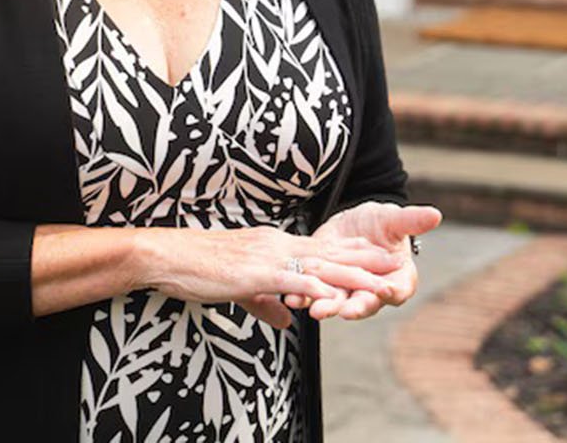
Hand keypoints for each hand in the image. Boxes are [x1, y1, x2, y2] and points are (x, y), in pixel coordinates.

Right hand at [133, 225, 404, 330]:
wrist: (170, 256)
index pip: (321, 247)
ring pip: (321, 267)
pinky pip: (294, 281)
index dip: (352, 251)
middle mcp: (278, 245)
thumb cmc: (198, 269)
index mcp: (274, 245)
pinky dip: (317, 289)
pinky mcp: (256, 272)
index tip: (379, 253)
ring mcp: (269, 257)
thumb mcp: (239, 287)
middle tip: (396, 263)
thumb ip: (266, 302)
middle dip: (365, 261)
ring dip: (354, 277)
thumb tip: (287, 321)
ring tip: (382, 283)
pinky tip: (338, 297)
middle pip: (331, 254)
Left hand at [285, 202, 441, 322]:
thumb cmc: (381, 224)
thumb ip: (411, 221)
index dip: (393, 291)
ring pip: (339, 303)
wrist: (352, 224)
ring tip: (315, 310)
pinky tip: (293, 298)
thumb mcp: (393, 219)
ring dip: (327, 307)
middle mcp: (373, 290)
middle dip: (355, 308)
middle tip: (346, 312)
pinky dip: (304, 297)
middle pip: (367, 302)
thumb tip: (436, 215)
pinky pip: (314, 295)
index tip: (387, 291)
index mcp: (397, 278)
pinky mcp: (324, 285)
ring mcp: (347, 290)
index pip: (398, 289)